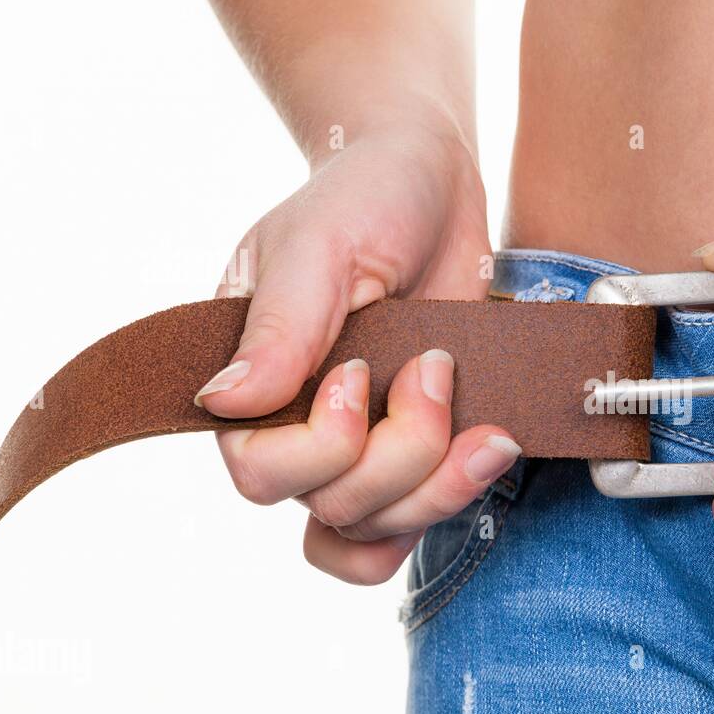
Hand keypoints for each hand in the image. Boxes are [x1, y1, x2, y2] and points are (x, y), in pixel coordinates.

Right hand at [196, 117, 519, 584]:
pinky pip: (416, 524)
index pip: (259, 473)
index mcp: (252, 383)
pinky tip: (488, 451)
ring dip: (440, 486)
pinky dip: (451, 502)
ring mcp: (362, 447)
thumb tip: (225, 403)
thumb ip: (281, 326)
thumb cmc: (365, 198)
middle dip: (402, 453)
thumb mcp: (319, 247)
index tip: (361, 370)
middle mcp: (299, 427)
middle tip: (436, 365)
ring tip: (484, 424)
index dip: (323, 446)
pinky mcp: (420, 450)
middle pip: (333, 508)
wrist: (436, 184)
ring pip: (379, 530)